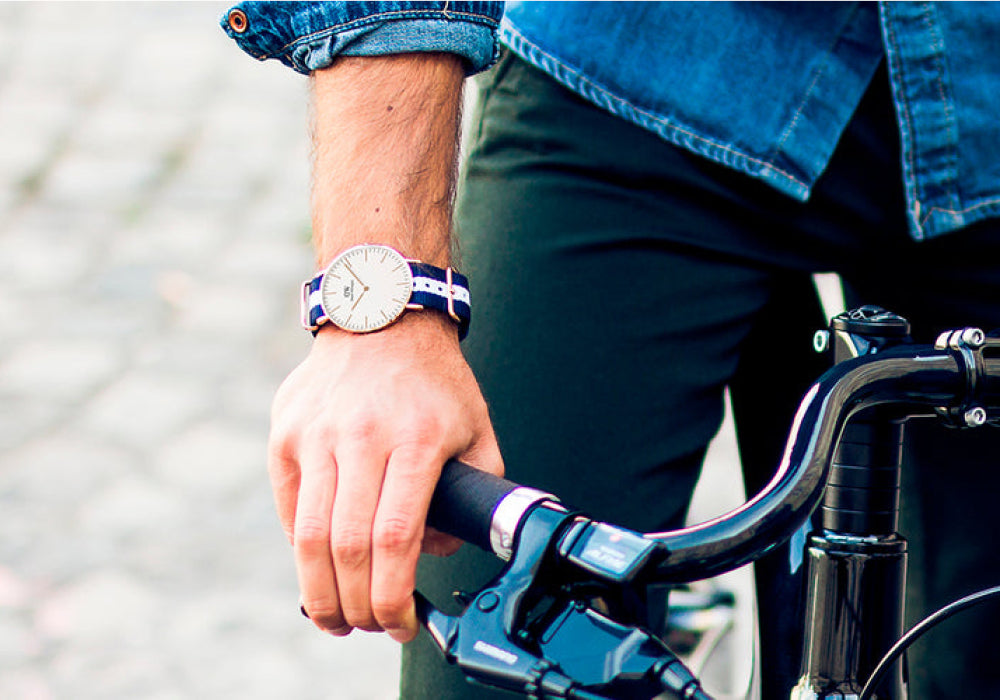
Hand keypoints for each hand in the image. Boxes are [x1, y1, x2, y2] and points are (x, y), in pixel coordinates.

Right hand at [268, 314, 502, 641]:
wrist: (382, 316)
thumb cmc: (434, 381)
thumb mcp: (476, 428)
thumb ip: (474, 491)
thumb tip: (438, 550)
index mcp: (417, 440)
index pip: (397, 538)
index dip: (394, 596)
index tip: (400, 625)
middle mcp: (363, 437)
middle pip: (348, 546)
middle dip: (357, 605)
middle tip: (366, 627)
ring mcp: (317, 434)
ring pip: (307, 535)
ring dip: (320, 590)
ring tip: (334, 618)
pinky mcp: (286, 433)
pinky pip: (289, 506)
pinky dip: (300, 547)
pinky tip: (318, 565)